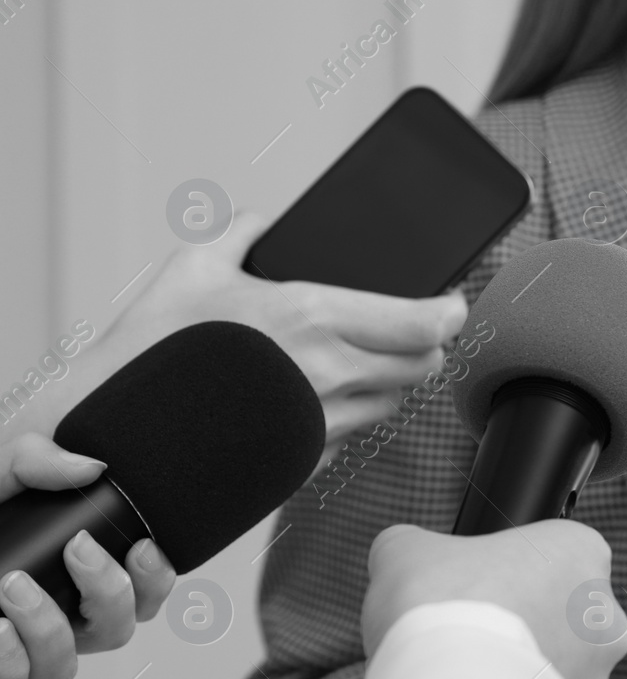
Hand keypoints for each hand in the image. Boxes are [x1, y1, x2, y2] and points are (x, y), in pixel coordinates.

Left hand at [0, 434, 176, 678]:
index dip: (156, 578)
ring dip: (49, 628)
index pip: (141, 592)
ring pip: (64, 668)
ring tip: (13, 587)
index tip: (139, 546)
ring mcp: (18, 660)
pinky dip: (9, 661)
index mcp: (71, 582)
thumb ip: (36, 461)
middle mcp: (54, 625)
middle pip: (117, 631)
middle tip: (77, 550)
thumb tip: (89, 467)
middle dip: (109, 592)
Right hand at [11, 214, 468, 461]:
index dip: (451, 313)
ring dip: (392, 381)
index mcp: (312, 317)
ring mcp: (321, 421)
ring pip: (394, 402)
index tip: (454, 303)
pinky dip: (353, 414)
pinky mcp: (306, 458)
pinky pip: (355, 435)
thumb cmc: (154, 349)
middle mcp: (328, 372)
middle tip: (414, 329)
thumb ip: (239, 234)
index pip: (422, 323)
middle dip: (427, 347)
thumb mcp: (193, 268)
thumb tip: (263, 220)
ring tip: (365, 359)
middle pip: (423, 366)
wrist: (121, 429)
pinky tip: (323, 394)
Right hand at [361, 520, 624, 678]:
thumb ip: (413, 546)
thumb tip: (404, 556)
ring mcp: (599, 671)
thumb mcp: (405, 550)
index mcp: (580, 552)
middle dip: (523, 625)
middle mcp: (605, 612)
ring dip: (523, 672)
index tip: (475, 588)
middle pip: (561, 614)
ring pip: (560, 667)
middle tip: (472, 636)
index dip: (507, 572)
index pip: (551, 556)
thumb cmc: (440, 603)